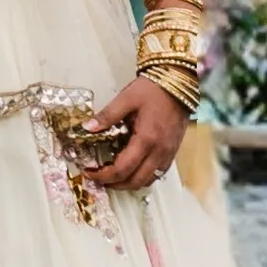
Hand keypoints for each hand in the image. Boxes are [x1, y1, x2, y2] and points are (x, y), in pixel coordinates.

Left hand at [86, 71, 194, 195]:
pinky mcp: (172, 151)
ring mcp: (168, 153)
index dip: (103, 175)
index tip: (90, 172)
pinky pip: (158, 174)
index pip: (122, 169)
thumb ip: (107, 116)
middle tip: (99, 178)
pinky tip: (132, 168)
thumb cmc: (154, 89)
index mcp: (146, 139)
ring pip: (148, 181)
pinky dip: (142, 177)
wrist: (178, 82)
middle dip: (115, 184)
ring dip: (129, 184)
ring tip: (113, 176)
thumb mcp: (126, 99)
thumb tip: (88, 128)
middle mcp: (159, 151)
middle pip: (135, 181)